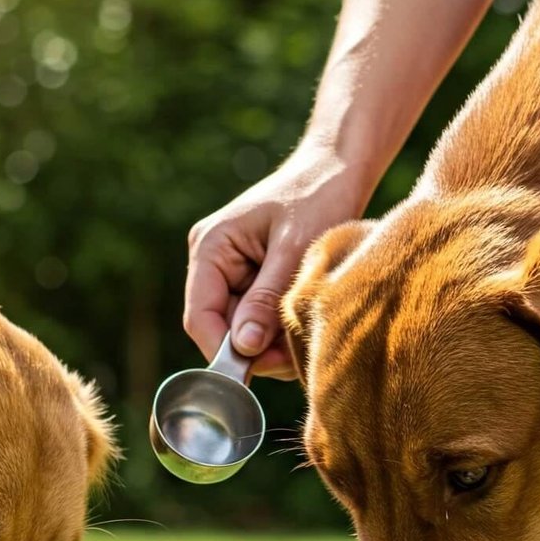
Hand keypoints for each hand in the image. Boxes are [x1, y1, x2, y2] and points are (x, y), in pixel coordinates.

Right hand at [184, 145, 371, 379]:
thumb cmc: (318, 195)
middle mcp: (213, 263)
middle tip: (297, 355)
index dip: (223, 351)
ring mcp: (231, 272)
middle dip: (256, 349)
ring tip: (308, 334)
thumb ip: (266, 299)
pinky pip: (258, 319)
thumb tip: (243, 348)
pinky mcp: (253, 279)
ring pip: (242, 329)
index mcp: (211, 248)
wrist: (339, 167)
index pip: (200, 317)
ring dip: (272, 343)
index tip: (258, 373)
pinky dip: (280, 330)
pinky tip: (305, 324)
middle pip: (221, 329)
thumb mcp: (294, 249)